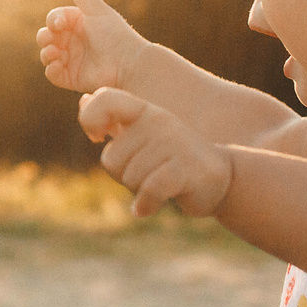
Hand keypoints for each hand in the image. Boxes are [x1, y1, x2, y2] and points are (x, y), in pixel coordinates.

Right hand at [37, 0, 149, 93]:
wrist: (129, 64)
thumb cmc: (115, 34)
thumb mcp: (96, 9)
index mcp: (78, 24)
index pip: (54, 19)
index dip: (53, 20)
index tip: (58, 24)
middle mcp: (73, 42)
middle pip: (46, 37)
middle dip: (44, 37)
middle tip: (51, 40)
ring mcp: (71, 60)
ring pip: (47, 55)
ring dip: (45, 53)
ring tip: (54, 53)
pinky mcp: (72, 78)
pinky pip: (53, 74)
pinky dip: (51, 70)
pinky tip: (57, 65)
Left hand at [78, 87, 233, 218]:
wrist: (222, 177)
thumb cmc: (173, 158)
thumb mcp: (142, 136)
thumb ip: (113, 120)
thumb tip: (84, 100)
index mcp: (143, 110)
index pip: (105, 98)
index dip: (90, 119)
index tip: (98, 137)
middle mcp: (158, 120)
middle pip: (111, 159)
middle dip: (123, 176)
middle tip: (147, 175)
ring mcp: (174, 141)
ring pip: (130, 177)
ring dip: (139, 191)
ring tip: (159, 185)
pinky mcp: (187, 167)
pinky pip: (150, 189)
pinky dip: (146, 204)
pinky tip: (148, 208)